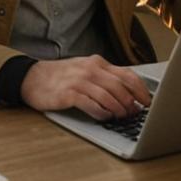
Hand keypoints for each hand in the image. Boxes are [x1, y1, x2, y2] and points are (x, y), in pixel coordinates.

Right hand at [20, 55, 151, 120]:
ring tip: (121, 117)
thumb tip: (129, 94)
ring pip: (108, 96)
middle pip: (120, 87)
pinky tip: (105, 118)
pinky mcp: (68, 94)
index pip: (127, 74)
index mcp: (97, 63)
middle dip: (131, 102)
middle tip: (135, 114)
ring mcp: (79, 81)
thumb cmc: (62, 77)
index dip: (141, 90)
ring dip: (118, 109)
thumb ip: (105, 78)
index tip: (148, 102)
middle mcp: (90, 70)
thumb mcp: (85, 70)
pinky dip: (101, 113)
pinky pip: (91, 105)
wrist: (32, 77)